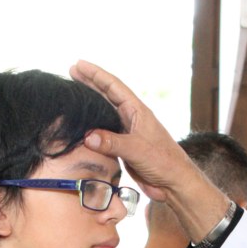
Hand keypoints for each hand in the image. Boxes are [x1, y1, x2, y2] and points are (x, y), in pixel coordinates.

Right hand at [69, 61, 229, 238]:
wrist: (174, 183)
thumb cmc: (164, 162)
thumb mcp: (137, 150)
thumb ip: (112, 143)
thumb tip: (87, 136)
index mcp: (137, 111)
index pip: (113, 86)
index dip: (96, 74)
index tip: (79, 64)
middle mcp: (131, 118)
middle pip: (107, 95)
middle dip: (90, 83)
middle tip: (72, 71)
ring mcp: (127, 133)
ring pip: (104, 113)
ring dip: (90, 104)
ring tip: (74, 94)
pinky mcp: (124, 148)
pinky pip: (104, 133)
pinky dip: (92, 127)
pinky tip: (83, 126)